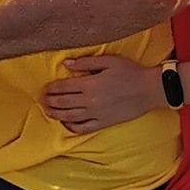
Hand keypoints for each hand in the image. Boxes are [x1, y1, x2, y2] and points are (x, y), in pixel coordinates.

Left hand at [44, 54, 160, 133]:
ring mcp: (96, 114)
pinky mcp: (103, 123)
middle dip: (49, 101)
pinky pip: (83, 128)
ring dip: (55, 114)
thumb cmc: (130, 72)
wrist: (149, 90)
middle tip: (41, 100)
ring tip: (48, 111)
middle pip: (63, 103)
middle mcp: (90, 101)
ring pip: (69, 116)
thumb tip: (66, 64)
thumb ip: (86, 62)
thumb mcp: (109, 61)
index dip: (51, 88)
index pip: (63, 87)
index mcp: (90, 84)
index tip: (44, 88)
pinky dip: (71, 126)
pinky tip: (66, 123)